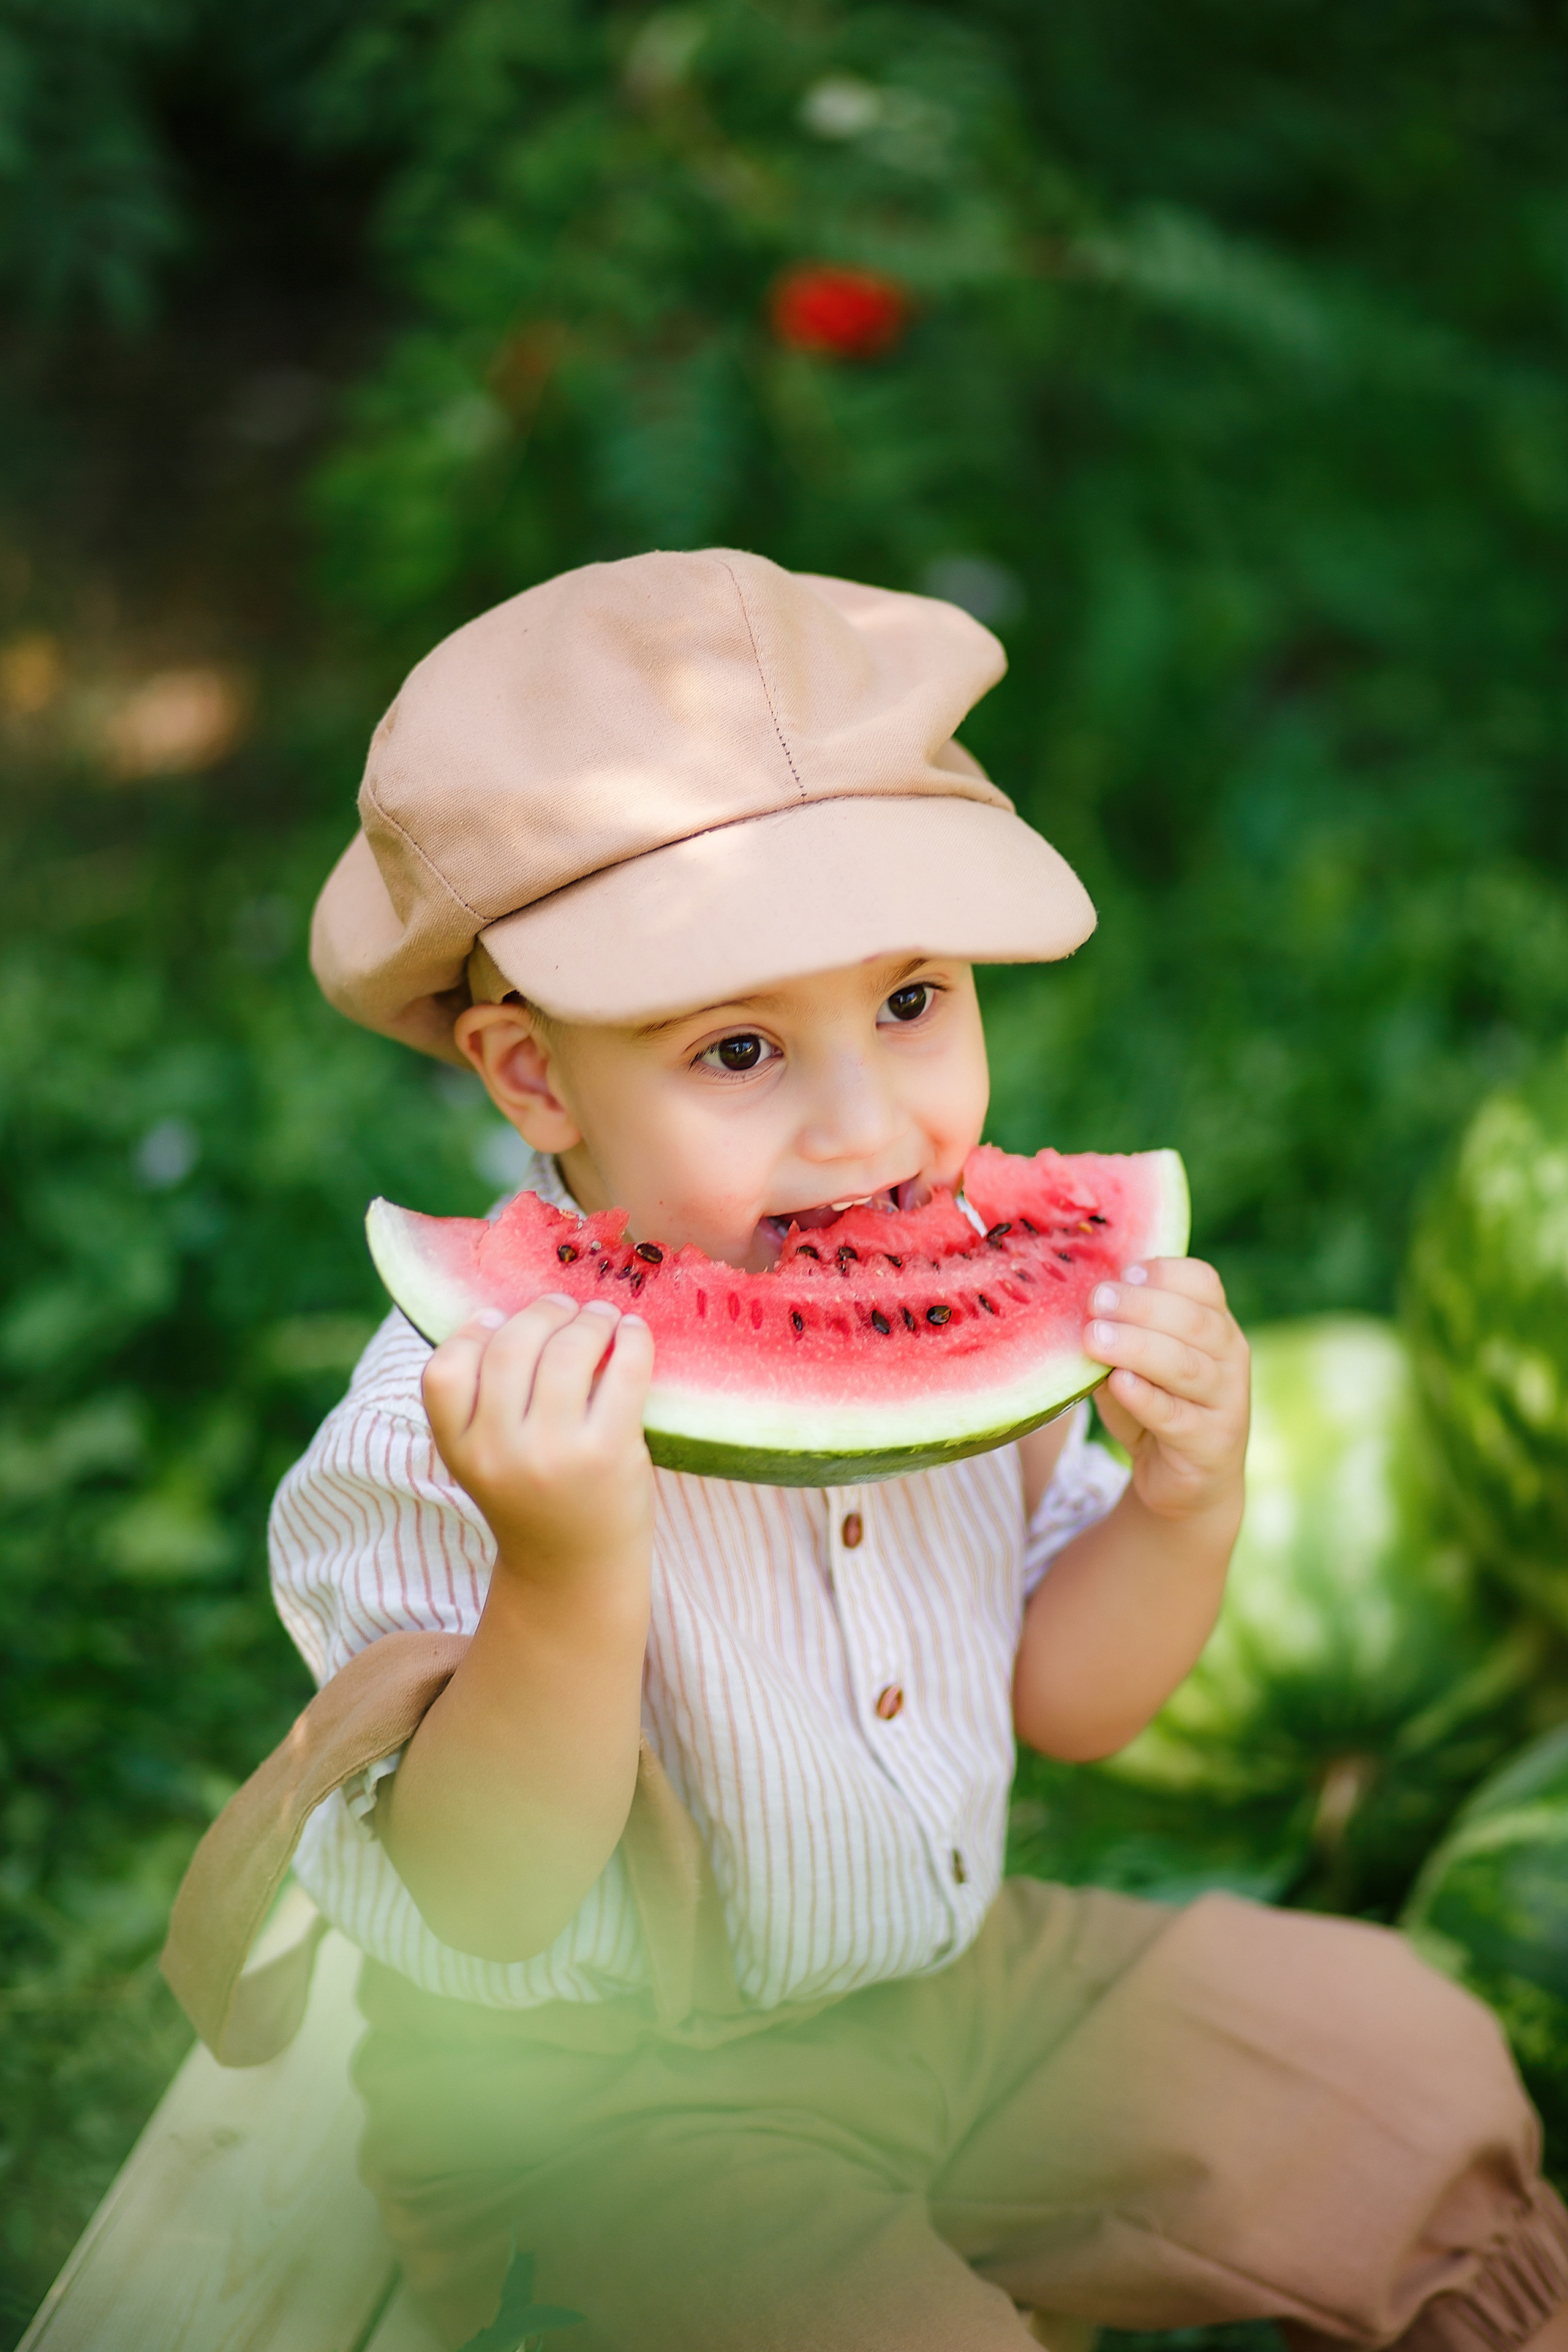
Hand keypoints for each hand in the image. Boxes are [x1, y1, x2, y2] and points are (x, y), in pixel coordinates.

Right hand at [422, 1295, 654, 1586]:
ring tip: (602, 1316)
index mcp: (459, 1450)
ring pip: (566, 1350)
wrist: (575, 1570)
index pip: (443, 1370)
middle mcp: (499, 1451)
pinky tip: (632, 1333)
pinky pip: (623, 1370)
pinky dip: (632, 1339)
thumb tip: (509, 1308)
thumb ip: (483, 1401)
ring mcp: (553, 1452)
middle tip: (564, 1306)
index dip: (471, 1332)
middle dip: (541, 1313)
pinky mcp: (608, 1452)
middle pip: (510, 1346)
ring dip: (588, 1319)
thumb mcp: (484, 1459)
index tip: (499, 1317)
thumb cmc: (532, 1497)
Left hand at [1083, 1259, 1248, 1527]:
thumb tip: (1078, 1305)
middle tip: (1094, 1301)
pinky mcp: (1210, 1442)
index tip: (1121, 1272)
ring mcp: (1226, 1400)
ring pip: (1186, 1366)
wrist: (1189, 1483)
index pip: (1202, 1282)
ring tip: (1095, 1339)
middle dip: (1140, 1306)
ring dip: (1138, 1348)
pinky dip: (1145, 1397)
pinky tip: (1118, 1383)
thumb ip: (1118, 1333)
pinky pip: (1176, 1416)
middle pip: (1192, 1319)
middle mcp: (1229, 1356)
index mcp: (1215, 1323)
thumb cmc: (1157, 1406)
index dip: (1163, 1272)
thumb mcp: (1137, 1363)